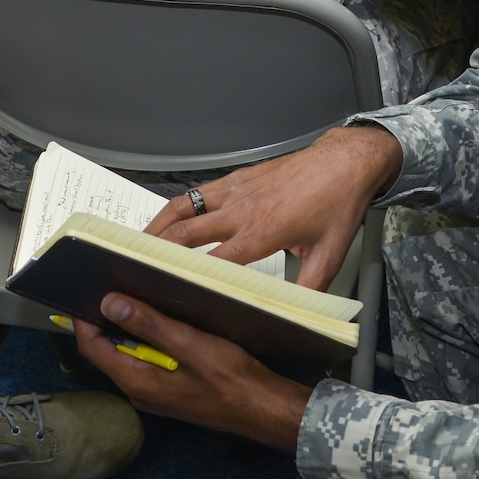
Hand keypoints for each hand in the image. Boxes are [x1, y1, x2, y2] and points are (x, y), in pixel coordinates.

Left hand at [74, 294, 311, 451]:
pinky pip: (148, 358)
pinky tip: (165, 319)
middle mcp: (139, 390)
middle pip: (108, 349)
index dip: (84, 318)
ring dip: (132, 327)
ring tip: (141, 296)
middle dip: (109, 318)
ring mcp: (154, 391)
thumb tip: (110, 303)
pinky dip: (150, 338)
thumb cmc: (231, 380)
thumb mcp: (188, 344)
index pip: (92, 347)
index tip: (87, 290)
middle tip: (116, 285)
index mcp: (136, 380)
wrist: (262, 408)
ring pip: (130, 352)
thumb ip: (148, 323)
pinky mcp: (170, 388)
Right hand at [146, 125, 402, 289]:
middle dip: (159, 253)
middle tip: (137, 268)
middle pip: (188, 234)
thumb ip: (310, 288)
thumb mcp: (330, 255)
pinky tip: (167, 219)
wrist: (342, 163)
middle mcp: (243, 210)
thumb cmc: (336, 206)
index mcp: (263, 232)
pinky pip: (196, 193)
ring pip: (184, 208)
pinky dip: (176, 207)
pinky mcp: (236, 178)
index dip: (191, 277)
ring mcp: (236, 190)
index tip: (171, 291)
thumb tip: (296, 315)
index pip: (216, 261)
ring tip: (138, 243)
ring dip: (158, 226)